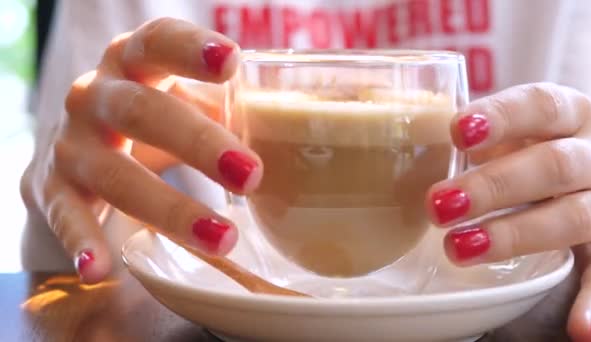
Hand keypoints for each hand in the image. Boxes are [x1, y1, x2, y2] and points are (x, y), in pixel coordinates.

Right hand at [20, 18, 262, 283]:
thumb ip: (222, 109)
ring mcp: (71, 143)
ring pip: (115, 173)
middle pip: (142, 112)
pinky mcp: (52, 188)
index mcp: (133, 62)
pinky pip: (67, 215)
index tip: (232, 62)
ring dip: (170, 208)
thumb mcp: (179, 99)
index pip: (158, 42)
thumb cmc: (146, 116)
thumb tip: (288, 128)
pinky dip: (82, 242)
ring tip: (221, 238)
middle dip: (198, 143)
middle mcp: (96, 96)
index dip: (191, 49)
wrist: (72, 145)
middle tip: (250, 176)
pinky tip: (99, 269)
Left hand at [425, 82, 590, 340]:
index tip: (455, 132)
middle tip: (438, 204)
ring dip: (516, 235)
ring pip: (575, 216)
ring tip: (460, 248)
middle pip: (554, 165)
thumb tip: (400, 137)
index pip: (542, 105)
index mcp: (568, 116)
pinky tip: (583, 330)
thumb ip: (472, 136)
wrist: (576, 177)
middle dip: (492, 185)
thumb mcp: (505, 134)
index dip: (501, 115)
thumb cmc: (525, 152)